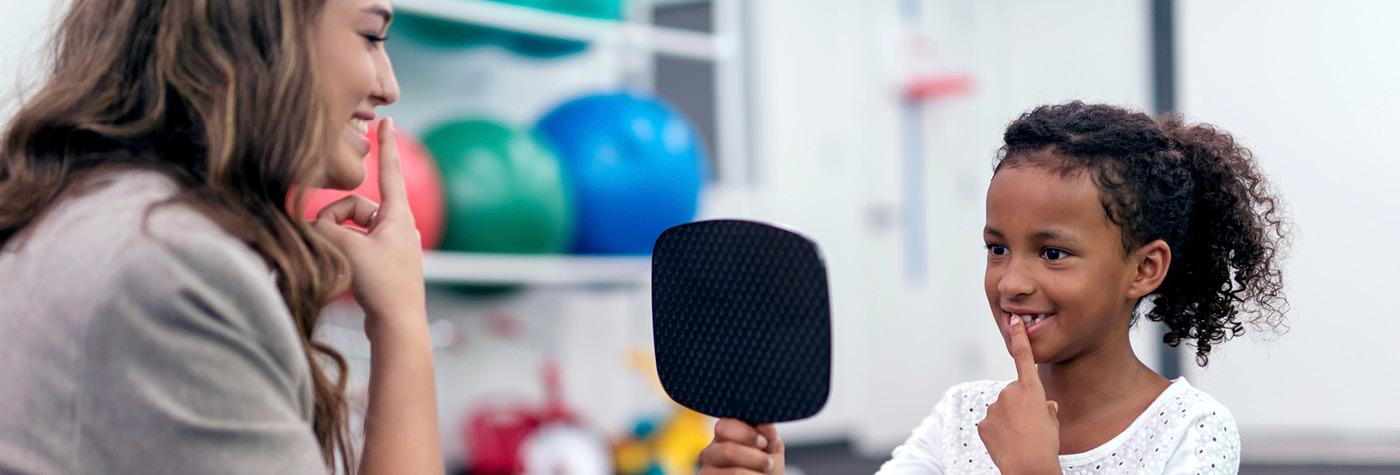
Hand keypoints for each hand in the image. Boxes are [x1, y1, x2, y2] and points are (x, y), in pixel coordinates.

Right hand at [312, 118, 426, 332]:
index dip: (386, 145)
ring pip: (352, 229)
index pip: (389, 171)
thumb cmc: (382, 285)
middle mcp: (398, 227)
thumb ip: (323, 229)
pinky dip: (343, 254)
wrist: (399, 325)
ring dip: (337, 241)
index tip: (388, 119)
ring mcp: (392, 246)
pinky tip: (344, 274)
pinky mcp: (383, 264)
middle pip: (356, 207)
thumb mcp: (347, 249)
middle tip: (328, 243)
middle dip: (336, 222)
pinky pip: (355, 247)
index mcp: (398, 216)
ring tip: (338, 264)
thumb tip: (307, 224)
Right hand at [699, 418, 784, 474]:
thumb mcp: (771, 447)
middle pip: (728, 451)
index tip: (763, 442)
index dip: (746, 434)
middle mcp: (710, 453)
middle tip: (769, 463)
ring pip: (734, 472)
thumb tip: (765, 423)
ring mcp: (707, 472)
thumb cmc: (767, 467)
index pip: (723, 426)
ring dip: (755, 473)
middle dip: (754, 457)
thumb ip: (768, 432)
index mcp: (722, 436)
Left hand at [977, 315, 1061, 473]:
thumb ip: (1046, 408)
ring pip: (1001, 410)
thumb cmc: (1046, 445)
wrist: (1029, 466)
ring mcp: (994, 407)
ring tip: (1019, 437)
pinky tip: (1006, 443)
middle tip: (1028, 426)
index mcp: (1031, 389)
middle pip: (1012, 394)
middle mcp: (1010, 393)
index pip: (1024, 357)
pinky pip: (991, 424)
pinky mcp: (983, 422)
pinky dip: (998, 432)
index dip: (1019, 337)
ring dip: (1008, 420)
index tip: (1013, 321)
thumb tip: (1045, 406)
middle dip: (1018, 406)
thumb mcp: (1053, 422)